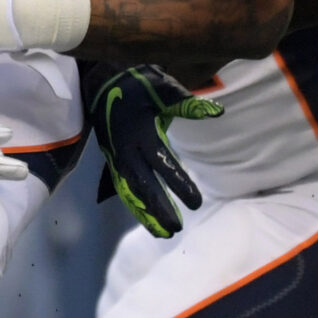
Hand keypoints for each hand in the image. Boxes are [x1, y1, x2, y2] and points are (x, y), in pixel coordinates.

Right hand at [88, 63, 221, 237]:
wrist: (101, 84)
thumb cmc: (138, 85)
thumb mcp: (162, 88)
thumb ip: (187, 103)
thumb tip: (216, 111)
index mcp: (142, 134)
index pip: (163, 164)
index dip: (179, 184)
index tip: (195, 203)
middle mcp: (127, 151)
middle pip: (144, 186)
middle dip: (159, 209)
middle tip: (177, 228)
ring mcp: (117, 159)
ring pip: (131, 192)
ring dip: (146, 213)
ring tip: (163, 233)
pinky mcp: (113, 162)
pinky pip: (124, 188)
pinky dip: (135, 206)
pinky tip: (147, 220)